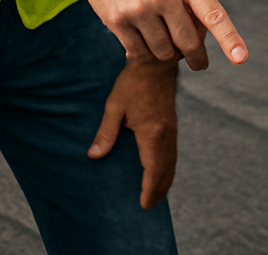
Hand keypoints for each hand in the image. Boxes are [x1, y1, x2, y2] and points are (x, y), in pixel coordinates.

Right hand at [79, 0, 247, 70]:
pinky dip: (144, 53)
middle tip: (199, 63)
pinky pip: (140, 53)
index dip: (229, 39)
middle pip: (188, 43)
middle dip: (196, 58)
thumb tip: (206, 38)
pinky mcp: (118, 20)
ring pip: (163, 52)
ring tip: (162, 36)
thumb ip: (194, 0)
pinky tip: (143, 38)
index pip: (213, 15)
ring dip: (166, 52)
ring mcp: (139, 8)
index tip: (241, 58)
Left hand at [88, 60, 178, 208]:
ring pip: (172, 162)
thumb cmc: (133, 82)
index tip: (143, 204)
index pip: (152, 170)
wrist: (156, 61)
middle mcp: (166, 134)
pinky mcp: (172, 123)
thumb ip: (106, 131)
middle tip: (149, 206)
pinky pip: (173, 151)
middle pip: (165, 170)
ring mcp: (171, 129)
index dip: (148, 189)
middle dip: (158, 190)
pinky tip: (163, 169)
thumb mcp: (114, 105)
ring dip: (165, 180)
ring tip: (157, 194)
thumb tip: (95, 155)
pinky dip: (169, 166)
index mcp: (152, 133)